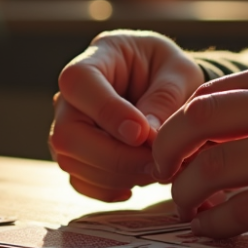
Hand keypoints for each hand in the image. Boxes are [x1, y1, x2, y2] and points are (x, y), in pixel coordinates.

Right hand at [49, 30, 203, 201]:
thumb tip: (145, 138)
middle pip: (67, 133)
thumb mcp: (179, 73)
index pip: (79, 82)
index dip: (107, 112)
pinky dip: (110, 189)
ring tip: (155, 168)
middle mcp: (70, 95)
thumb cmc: (170, 72)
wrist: (165, 87)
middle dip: (115, 157)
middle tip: (157, 163)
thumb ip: (164, 99)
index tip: (142, 134)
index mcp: (96, 58)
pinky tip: (137, 181)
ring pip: (72, 161)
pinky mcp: (75, 156)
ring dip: (118, 175)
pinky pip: (79, 181)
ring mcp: (68, 127)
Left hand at [152, 59, 247, 236]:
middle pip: (198, 124)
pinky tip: (212, 229)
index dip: (176, 128)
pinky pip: (246, 210)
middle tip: (163, 180)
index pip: (207, 95)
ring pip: (214, 170)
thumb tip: (208, 133)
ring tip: (186, 210)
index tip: (169, 154)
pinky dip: (217, 222)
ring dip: (185, 196)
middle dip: (166, 156)